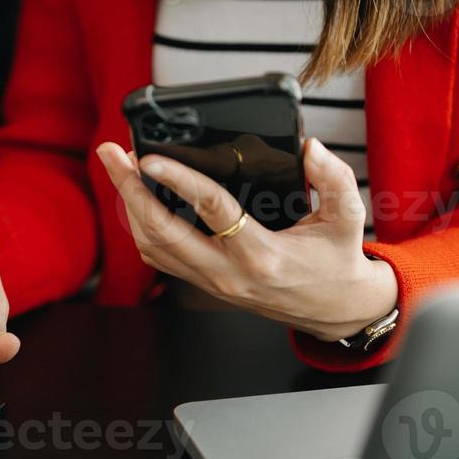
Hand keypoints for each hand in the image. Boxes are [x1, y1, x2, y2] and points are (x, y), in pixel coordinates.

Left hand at [97, 138, 398, 341]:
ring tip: (118, 170)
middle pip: (160, 231)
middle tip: (111, 154)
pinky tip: (137, 200)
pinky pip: (159, 258)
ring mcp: (211, 282)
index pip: (210, 209)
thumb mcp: (348, 219)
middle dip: (128, 190)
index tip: (149, 157)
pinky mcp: (204, 284)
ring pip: (152, 247)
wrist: (334, 310)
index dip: (177, 179)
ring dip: (129, 207)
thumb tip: (309, 149)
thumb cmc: (337, 262)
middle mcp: (227, 272)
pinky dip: (141, 227)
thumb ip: (334, 180)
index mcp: (261, 253)